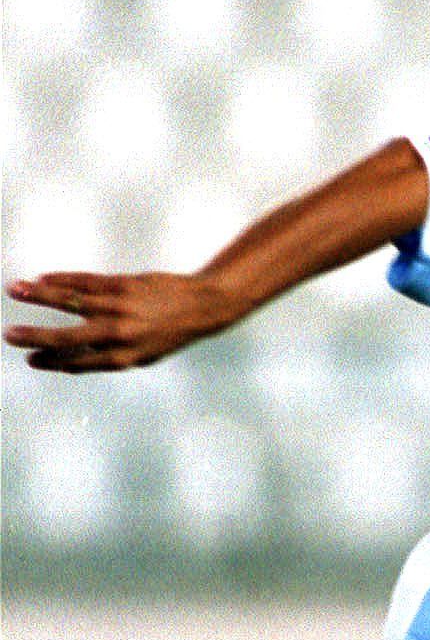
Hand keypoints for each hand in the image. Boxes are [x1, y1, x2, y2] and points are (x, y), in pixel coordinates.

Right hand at [4, 270, 236, 371]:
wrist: (200, 307)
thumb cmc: (169, 333)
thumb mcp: (144, 355)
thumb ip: (110, 356)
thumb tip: (72, 357)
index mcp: (124, 357)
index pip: (79, 362)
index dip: (53, 362)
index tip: (31, 360)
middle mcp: (119, 334)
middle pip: (69, 336)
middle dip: (36, 336)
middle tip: (10, 336)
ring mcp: (119, 307)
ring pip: (71, 300)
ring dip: (40, 295)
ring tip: (15, 290)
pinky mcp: (121, 284)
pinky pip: (85, 281)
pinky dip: (62, 279)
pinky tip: (43, 278)